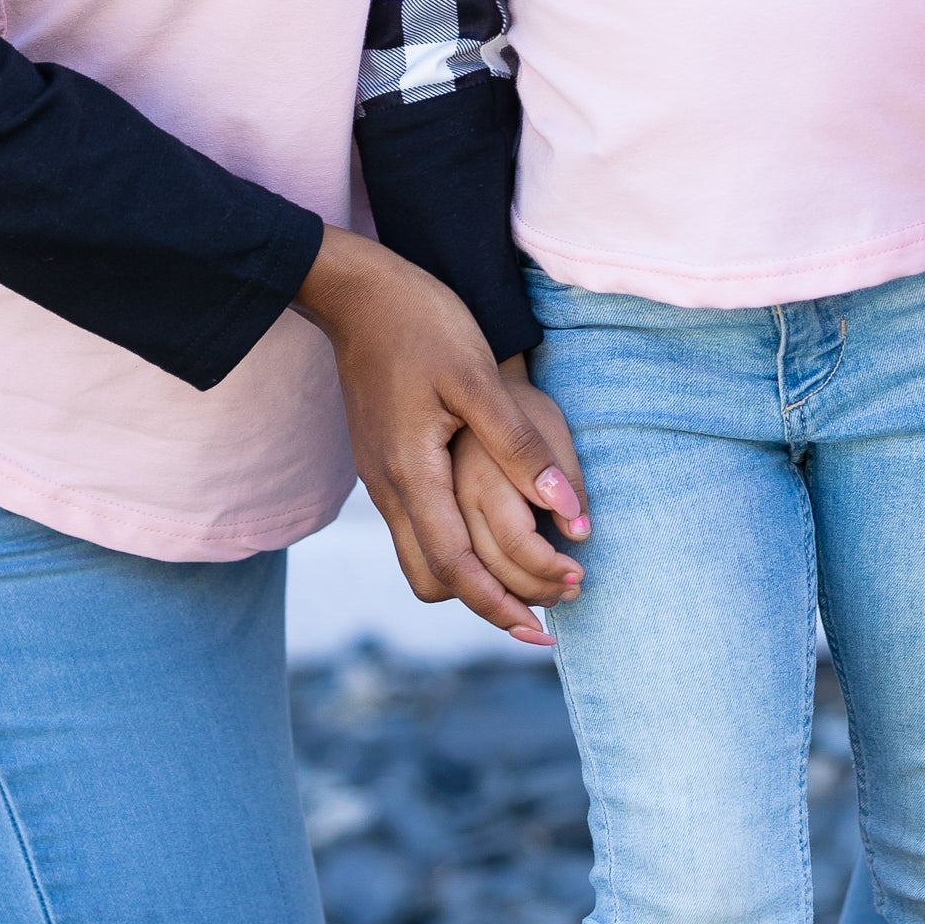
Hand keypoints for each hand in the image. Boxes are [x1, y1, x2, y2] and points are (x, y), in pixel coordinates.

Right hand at [295, 229, 589, 642]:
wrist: (357, 293)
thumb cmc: (421, 323)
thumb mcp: (477, 376)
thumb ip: (520, 446)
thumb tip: (568, 510)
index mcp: (412, 473)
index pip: (456, 568)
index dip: (501, 606)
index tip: (544, 631)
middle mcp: (389, 488)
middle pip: (435, 581)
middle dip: (490, 604)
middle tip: (548, 610)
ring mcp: (381, 478)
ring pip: (422, 561)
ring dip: (472, 581)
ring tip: (527, 580)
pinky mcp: (384, 464)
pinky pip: (418, 531)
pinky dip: (457, 551)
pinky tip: (492, 537)